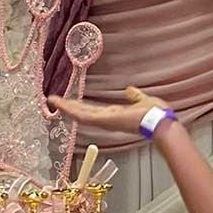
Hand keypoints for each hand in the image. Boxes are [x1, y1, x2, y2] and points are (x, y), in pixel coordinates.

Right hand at [49, 82, 164, 137]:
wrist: (159, 123)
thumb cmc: (154, 114)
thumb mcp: (142, 100)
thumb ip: (135, 96)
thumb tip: (129, 90)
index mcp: (114, 115)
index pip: (93, 111)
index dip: (80, 106)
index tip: (69, 102)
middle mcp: (106, 119)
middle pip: (83, 113)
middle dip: (68, 106)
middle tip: (53, 100)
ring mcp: (104, 121)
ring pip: (79, 115)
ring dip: (66, 107)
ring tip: (52, 100)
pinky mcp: (103, 120)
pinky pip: (83, 116)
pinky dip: (71, 110)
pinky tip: (61, 104)